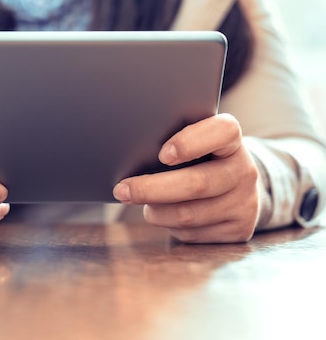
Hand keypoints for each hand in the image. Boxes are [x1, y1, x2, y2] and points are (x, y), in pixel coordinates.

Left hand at [113, 114, 259, 243]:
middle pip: (197, 183)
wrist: (234, 186)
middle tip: (122, 190)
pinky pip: (193, 233)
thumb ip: (171, 141)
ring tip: (143, 204)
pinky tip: (164, 215)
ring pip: (189, 214)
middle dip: (151, 189)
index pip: (222, 132)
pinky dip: (169, 226)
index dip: (190, 143)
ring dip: (156, 211)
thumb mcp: (191, 142)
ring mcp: (245, 203)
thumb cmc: (198, 158)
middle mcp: (244, 170)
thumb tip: (128, 156)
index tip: (162, 154)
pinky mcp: (238, 230)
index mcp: (231, 140)